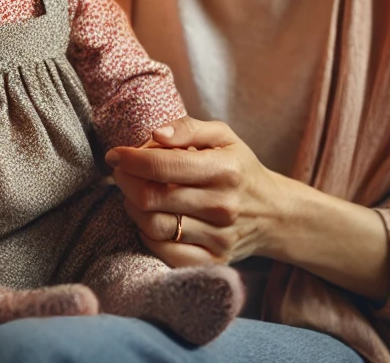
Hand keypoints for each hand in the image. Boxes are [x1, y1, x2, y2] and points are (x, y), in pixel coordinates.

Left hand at [104, 116, 283, 266]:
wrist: (273, 213)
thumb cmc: (240, 168)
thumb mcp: (224, 137)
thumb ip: (189, 129)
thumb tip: (156, 134)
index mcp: (225, 170)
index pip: (164, 166)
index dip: (131, 159)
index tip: (116, 154)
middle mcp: (222, 206)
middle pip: (152, 197)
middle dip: (125, 181)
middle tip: (120, 171)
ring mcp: (218, 238)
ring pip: (153, 225)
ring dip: (132, 206)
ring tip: (133, 192)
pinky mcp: (212, 261)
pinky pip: (164, 252)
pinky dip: (147, 233)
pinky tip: (149, 218)